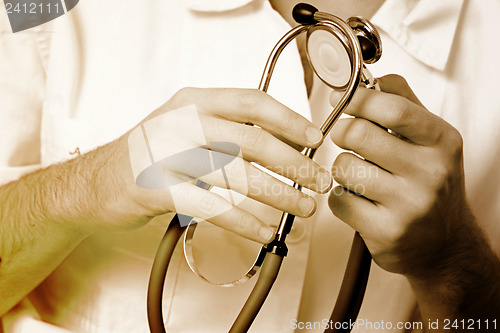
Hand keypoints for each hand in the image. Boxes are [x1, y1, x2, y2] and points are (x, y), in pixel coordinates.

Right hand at [83, 88, 331, 242]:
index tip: (315, 139)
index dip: (290, 120)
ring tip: (302, 209)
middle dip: (294, 164)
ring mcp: (168, 155)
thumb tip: (284, 143)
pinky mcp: (158, 189)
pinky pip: (212, 207)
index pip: (253, 102)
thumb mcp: (186, 128)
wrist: (94, 181)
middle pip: (253, 140)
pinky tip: (263, 232)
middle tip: (318, 182)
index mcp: (195, 102)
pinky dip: (244, 222)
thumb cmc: (149, 154)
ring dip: (278, 195)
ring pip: (238, 175)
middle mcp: (183, 122)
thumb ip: (228, 131)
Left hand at [328, 75, 470, 275]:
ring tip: (361, 176)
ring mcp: (409, 205)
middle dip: (341, 132)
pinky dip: (342, 198)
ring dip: (342, 169)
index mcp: (442, 141)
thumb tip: (367, 79)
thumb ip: (402, 104)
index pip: (393, 108)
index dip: (357, 99)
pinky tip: (361, 202)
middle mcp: (430, 172)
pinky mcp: (386, 231)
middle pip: (357, 134)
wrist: (445, 244)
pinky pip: (338, 200)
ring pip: (343, 167)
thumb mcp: (430, 140)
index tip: (340, 97)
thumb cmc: (429, 183)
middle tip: (346, 138)